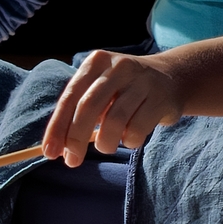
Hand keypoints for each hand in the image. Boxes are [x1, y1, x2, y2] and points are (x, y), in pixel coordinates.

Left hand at [41, 50, 189, 164]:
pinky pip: (137, 130)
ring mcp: (142, 81)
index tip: (49, 152)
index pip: (70, 97)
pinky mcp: (161, 98)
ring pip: (114, 121)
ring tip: (106, 146)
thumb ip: (80, 111)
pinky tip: (131, 136)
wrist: (172, 78)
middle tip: (72, 161)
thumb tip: (58, 147)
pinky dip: (129, 141)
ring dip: (105, 143)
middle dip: (76, 139)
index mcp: (97, 62)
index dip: (58, 127)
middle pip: (88, 107)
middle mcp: (118, 67)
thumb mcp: (101, 89)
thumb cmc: (125, 90)